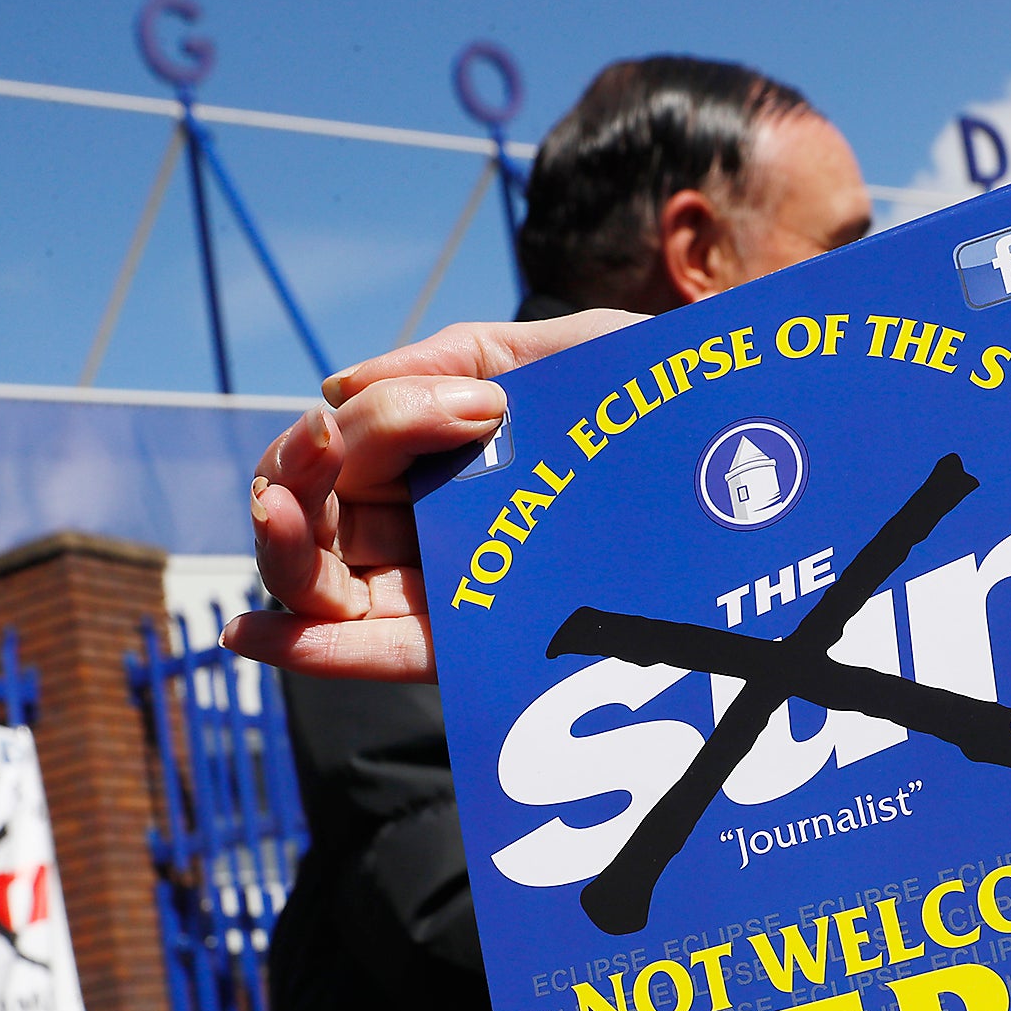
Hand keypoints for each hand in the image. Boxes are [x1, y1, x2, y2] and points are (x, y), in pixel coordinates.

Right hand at [220, 311, 642, 679]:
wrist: (751, 459)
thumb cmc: (658, 399)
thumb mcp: (559, 355)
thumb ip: (448, 358)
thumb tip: (333, 389)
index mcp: (439, 451)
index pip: (347, 445)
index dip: (370, 422)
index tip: (476, 403)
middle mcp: (430, 520)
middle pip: (317, 511)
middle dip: (298, 478)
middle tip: (332, 446)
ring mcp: (446, 585)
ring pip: (326, 582)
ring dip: (287, 553)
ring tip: (282, 520)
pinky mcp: (472, 648)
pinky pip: (378, 655)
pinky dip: (312, 651)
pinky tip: (259, 634)